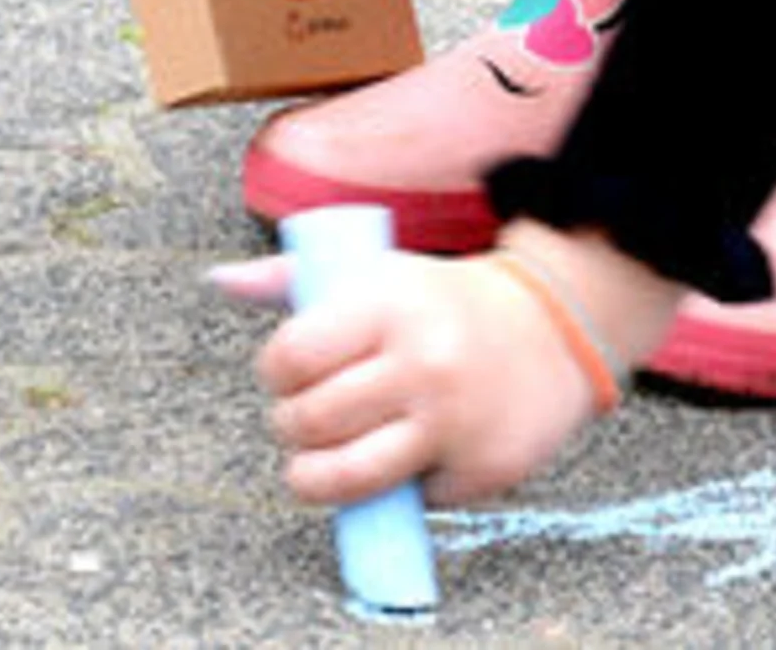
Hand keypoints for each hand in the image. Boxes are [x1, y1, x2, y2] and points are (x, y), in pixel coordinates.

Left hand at [212, 226, 684, 505]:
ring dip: (314, 479)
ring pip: (348, 477)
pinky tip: (401, 460)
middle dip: (291, 428)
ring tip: (315, 467)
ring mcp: (454, 420)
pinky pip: (408, 500)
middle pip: (310, 421)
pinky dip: (395, 490)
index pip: (292, 355)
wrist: (557, 325)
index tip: (285, 376)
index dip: (275, 374)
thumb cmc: (444, 302)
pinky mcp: (482, 468)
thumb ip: (297, 281)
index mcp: (390, 304)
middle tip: (300, 422)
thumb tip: (218, 282)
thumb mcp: (379, 275)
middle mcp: (422, 361)